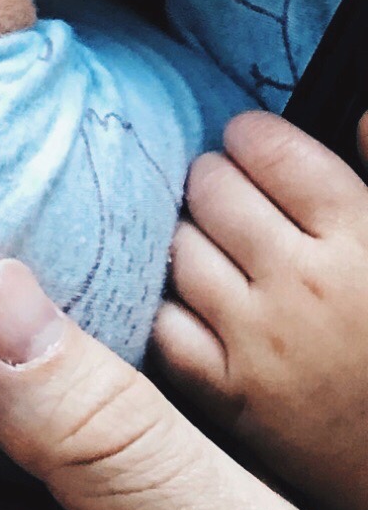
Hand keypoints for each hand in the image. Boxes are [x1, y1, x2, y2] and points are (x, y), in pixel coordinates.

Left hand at [150, 112, 367, 509]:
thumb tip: (357, 112)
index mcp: (361, 242)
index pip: (268, 147)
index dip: (254, 139)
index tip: (256, 148)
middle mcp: (304, 287)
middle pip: (210, 187)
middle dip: (215, 183)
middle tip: (231, 201)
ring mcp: (259, 342)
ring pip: (177, 245)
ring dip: (187, 237)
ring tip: (214, 249)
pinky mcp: (228, 396)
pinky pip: (161, 320)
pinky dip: (167, 303)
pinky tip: (190, 300)